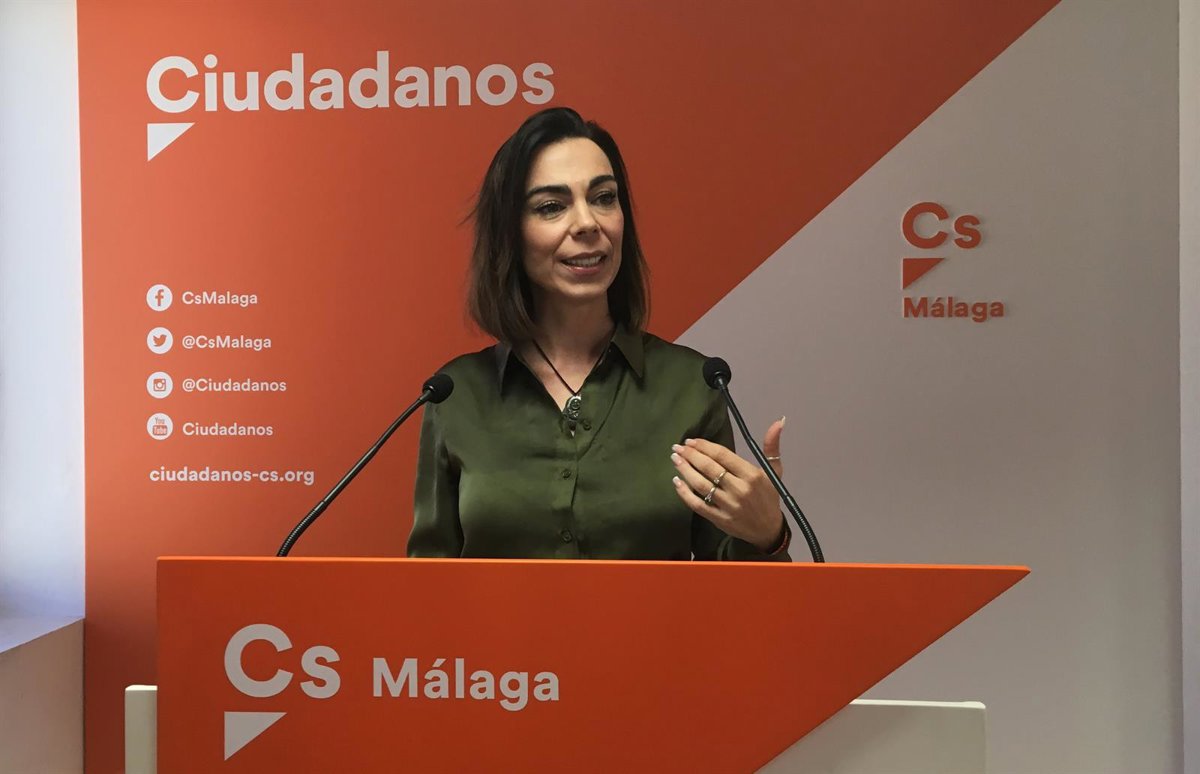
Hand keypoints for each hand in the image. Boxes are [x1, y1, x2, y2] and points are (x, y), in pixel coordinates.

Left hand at [671, 417, 785, 551]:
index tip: (691, 441)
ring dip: (685, 471)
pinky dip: (685, 494)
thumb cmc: (769, 497)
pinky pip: (698, 505)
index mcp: (751, 475)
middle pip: (709, 468)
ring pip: (701, 485)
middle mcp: (739, 490)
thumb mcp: (775, 471)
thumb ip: (771, 446)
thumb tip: (779, 421)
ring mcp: (728, 505)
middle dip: (691, 455)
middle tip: (677, 447)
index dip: (704, 446)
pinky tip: (677, 482)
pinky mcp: (719, 519)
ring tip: (675, 459)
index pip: (723, 455)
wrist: (768, 530)